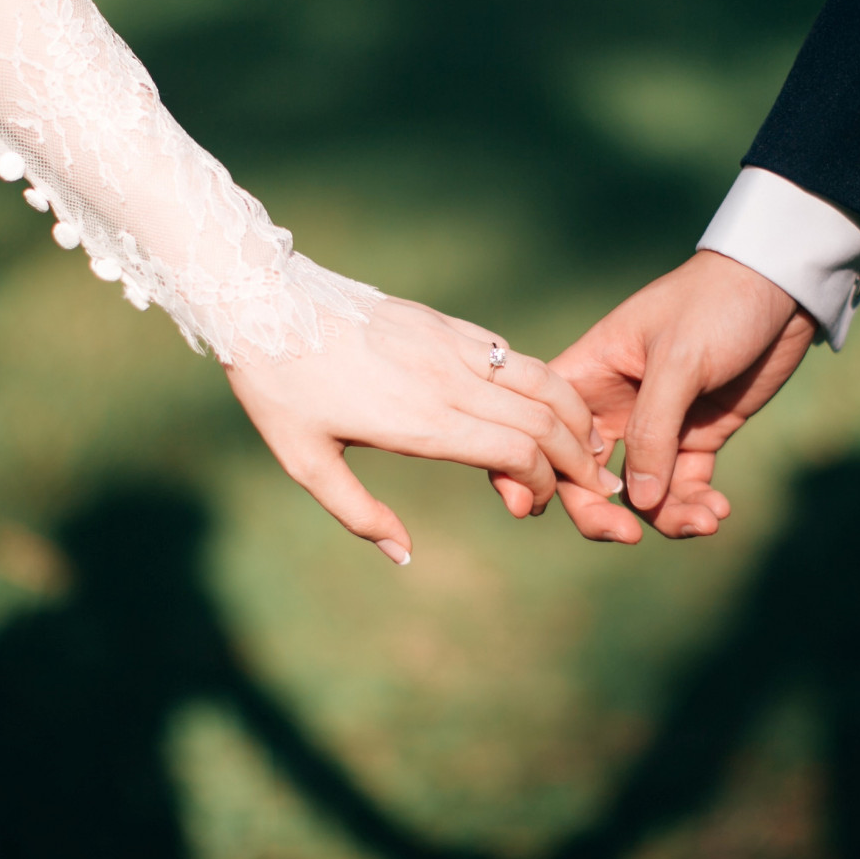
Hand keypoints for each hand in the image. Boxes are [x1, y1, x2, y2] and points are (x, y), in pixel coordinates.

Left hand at [225, 296, 622, 563]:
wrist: (264, 302)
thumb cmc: (280, 389)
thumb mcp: (305, 462)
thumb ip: (359, 514)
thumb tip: (404, 555)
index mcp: (420, 421)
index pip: (517, 451)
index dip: (542, 483)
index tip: (533, 505)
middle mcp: (448, 381)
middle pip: (544, 418)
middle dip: (579, 457)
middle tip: (595, 484)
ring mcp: (451, 346)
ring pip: (540, 378)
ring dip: (575, 413)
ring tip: (591, 442)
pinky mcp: (445, 323)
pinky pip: (510, 353)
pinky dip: (543, 381)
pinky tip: (547, 401)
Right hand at [545, 250, 816, 542]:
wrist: (781, 287)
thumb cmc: (716, 304)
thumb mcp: (679, 360)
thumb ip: (653, 430)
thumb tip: (637, 502)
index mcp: (588, 374)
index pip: (544, 430)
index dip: (535, 470)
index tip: (542, 508)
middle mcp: (613, 405)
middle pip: (585, 476)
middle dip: (601, 513)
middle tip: (628, 537)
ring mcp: (657, 425)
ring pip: (640, 492)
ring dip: (665, 516)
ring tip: (704, 520)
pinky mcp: (697, 436)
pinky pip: (684, 486)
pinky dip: (696, 505)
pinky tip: (718, 511)